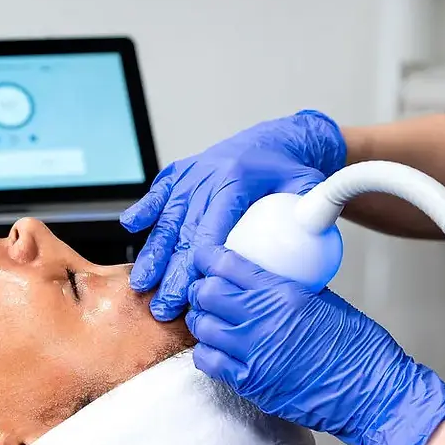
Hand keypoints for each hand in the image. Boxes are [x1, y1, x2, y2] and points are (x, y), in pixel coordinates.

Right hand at [122, 110, 346, 320]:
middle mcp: (208, 174)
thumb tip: (313, 250)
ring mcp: (191, 173)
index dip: (199, 260)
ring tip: (141, 284)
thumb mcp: (309, 188)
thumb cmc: (292, 169)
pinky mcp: (180, 172)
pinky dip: (144, 210)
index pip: (211, 226)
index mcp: (237, 178)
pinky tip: (132, 228)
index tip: (194, 290)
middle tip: (165, 306)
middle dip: (171, 272)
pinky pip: (159, 192)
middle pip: (184, 230)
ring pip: (166, 217)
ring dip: (152, 254)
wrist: (278, 138)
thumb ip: (310, 214)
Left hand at [186, 246, 444, 444]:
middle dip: (201, 289)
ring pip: (202, 327)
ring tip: (212, 320)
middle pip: (205, 294)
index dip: (208, 258)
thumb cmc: (359, 349)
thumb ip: (291, 287)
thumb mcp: (326, 300)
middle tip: (207, 291)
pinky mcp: (249, 383)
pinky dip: (207, 352)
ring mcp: (252, 354)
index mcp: (282, 295)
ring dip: (203, 320)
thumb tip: (269, 275)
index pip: (226, 265)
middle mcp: (262, 322)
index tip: (205, 257)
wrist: (372, 394)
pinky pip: (207, 361)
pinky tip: (218, 349)